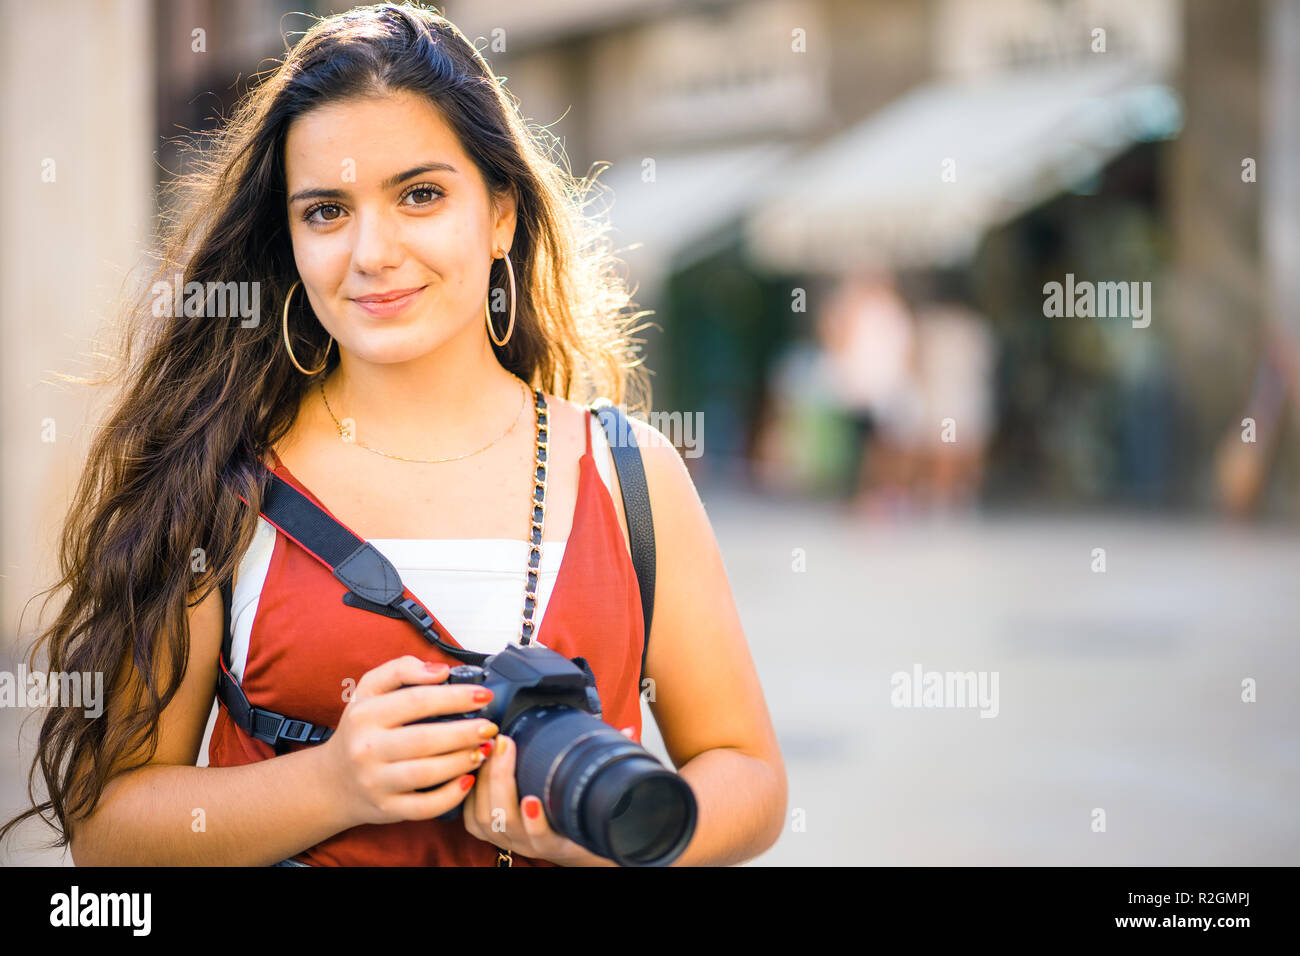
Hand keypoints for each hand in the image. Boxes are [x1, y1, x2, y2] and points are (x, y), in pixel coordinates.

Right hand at [319, 654, 500, 827]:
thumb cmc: (361, 730)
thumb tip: (440, 671)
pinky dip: (451, 795)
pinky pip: (424, 806)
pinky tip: (469, 780)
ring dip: (463, 761)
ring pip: (427, 773)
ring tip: (483, 750)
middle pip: (425, 739)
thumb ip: (401, 670)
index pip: (417, 701)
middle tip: (490, 727)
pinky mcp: (386, 809)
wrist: (333, 780)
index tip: (483, 695)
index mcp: (364, 714)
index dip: (456, 697)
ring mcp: (375, 782)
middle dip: (465, 732)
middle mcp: (366, 749)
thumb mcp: (369, 690)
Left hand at [462, 725, 637, 865]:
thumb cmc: (585, 818)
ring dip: (484, 779)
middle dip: (501, 779)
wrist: (572, 846)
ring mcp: (505, 840)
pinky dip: (469, 789)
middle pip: (504, 820)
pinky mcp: (487, 832)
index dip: (534, 822)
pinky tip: (475, 761)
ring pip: (484, 816)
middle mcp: (529, 844)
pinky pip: (469, 815)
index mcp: (560, 840)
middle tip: (505, 743)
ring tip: (492, 745)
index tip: (532, 798)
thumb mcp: (605, 796)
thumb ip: (617, 762)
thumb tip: (629, 732)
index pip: (542, 838)